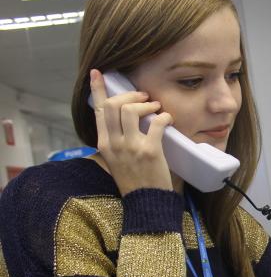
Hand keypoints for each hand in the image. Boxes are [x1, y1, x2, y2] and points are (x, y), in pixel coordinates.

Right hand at [89, 69, 173, 194]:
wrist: (146, 203)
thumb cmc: (135, 181)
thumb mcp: (117, 159)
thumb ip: (117, 139)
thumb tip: (126, 116)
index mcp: (103, 144)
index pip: (97, 110)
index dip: (98, 89)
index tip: (98, 72)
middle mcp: (113, 144)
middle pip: (113, 105)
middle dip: (129, 94)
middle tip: (144, 97)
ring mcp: (130, 147)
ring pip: (129, 110)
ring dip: (146, 104)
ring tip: (156, 108)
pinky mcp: (149, 151)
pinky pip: (155, 123)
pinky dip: (164, 117)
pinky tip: (167, 120)